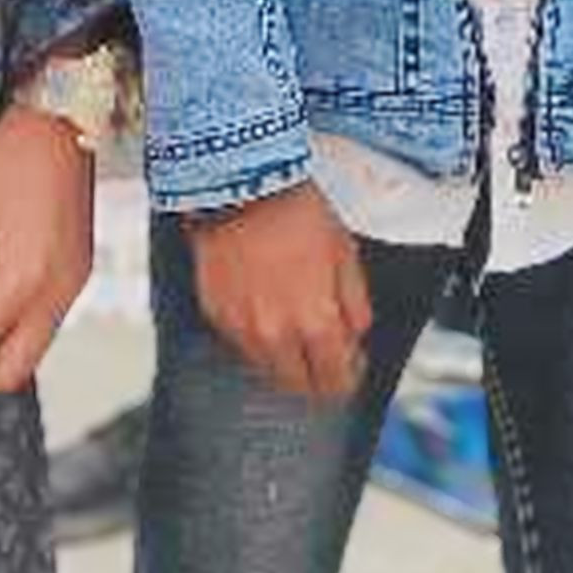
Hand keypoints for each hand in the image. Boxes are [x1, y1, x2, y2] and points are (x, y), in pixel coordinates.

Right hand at [189, 182, 370, 399]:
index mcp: (316, 322)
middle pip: (300, 385)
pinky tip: (265, 304)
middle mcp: (276, 336)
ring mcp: (241, 329)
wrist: (240, 186)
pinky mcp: (216, 315)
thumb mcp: (345, 255)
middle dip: (317, 375)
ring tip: (293, 322)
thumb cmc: (296, 214)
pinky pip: (242, 343)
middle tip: (324, 351)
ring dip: (286, 357)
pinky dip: (257, 336)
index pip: (335, 381)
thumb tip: (354, 336)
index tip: (350, 365)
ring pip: (268, 369)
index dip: (348, 378)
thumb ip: (355, 306)